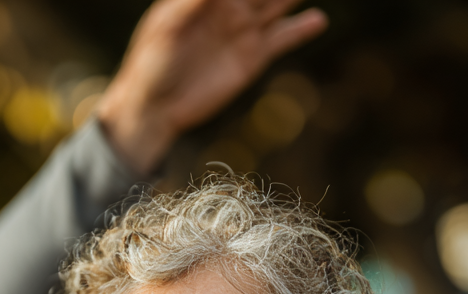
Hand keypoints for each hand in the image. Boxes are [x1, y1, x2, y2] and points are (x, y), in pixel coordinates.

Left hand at [98, 0, 327, 173]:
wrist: (156, 108)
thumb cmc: (150, 64)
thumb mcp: (167, 28)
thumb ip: (193, 2)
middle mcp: (230, 4)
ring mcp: (245, 29)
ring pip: (279, 1)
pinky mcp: (254, 57)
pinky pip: (284, 37)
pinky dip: (302, 28)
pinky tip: (317, 20)